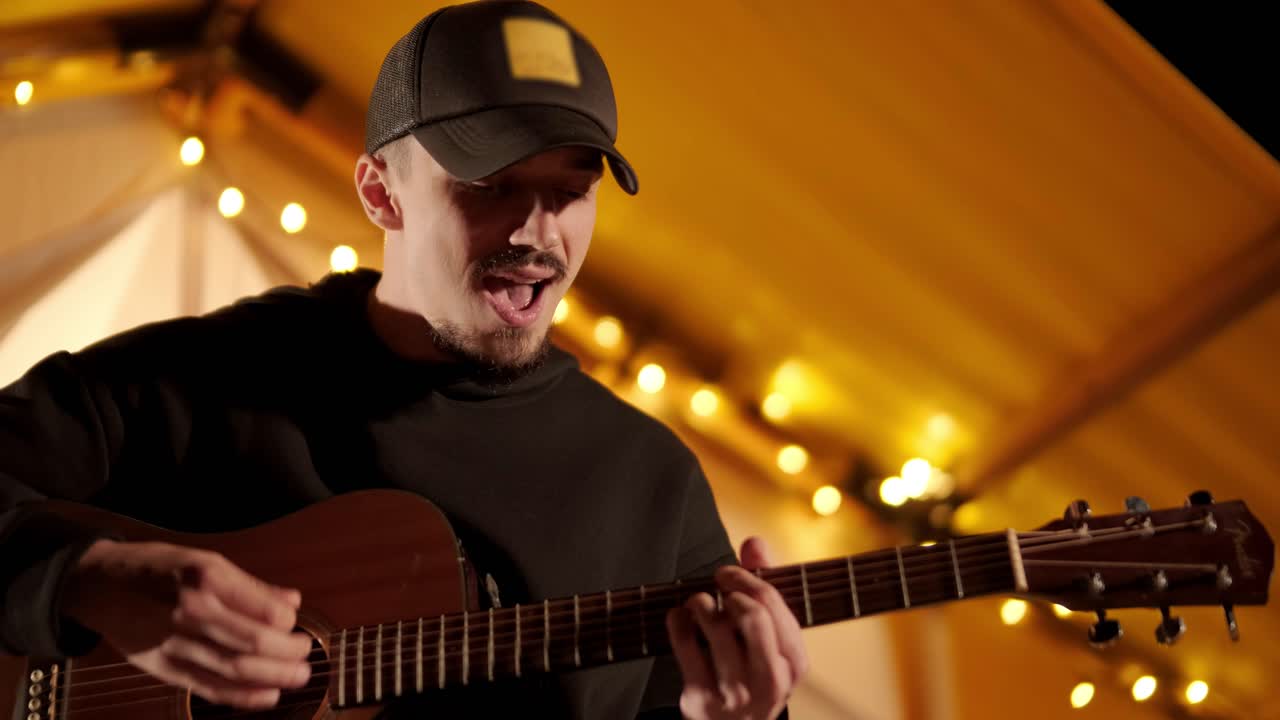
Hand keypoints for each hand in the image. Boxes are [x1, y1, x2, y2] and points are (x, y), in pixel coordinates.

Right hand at [61, 539, 312, 708]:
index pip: (264, 610)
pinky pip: (210, 687)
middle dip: (289, 652)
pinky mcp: (165, 668)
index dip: (289, 622)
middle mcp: (192, 611)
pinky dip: (243, 696)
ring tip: (299, 676)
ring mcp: (176, 643)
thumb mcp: (205, 560)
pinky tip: (269, 696)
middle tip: (306, 653)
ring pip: (236, 668)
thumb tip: (292, 601)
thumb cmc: (156, 568)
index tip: (295, 623)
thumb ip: (250, 585)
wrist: (98, 585)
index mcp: (206, 578)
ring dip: (275, 676)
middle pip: (254, 642)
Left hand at [666, 537, 807, 718]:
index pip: (775, 607)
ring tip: (699, 603)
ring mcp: (735, 693)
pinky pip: (684, 644)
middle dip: (731, 588)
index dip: (749, 578)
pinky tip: (680, 618)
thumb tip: (755, 543)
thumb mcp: (770, 641)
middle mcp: (770, 682)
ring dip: (701, 602)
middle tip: (718, 582)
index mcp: (793, 664)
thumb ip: (766, 588)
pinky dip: (677, 620)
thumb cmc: (752, 676)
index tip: (730, 572)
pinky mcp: (701, 699)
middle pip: (752, 614)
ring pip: (715, 626)